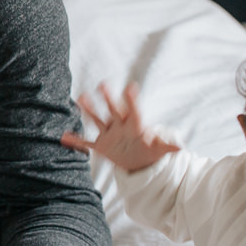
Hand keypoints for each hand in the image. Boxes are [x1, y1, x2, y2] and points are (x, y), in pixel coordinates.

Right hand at [60, 82, 179, 172]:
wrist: (138, 160)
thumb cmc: (149, 151)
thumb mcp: (158, 149)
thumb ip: (166, 146)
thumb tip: (181, 146)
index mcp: (135, 125)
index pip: (133, 111)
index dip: (131, 100)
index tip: (130, 87)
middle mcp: (120, 125)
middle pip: (113, 110)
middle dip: (108, 98)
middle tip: (103, 84)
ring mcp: (109, 134)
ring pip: (97, 119)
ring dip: (89, 110)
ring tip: (80, 98)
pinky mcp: (101, 146)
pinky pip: (87, 143)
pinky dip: (76, 141)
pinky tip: (64, 137)